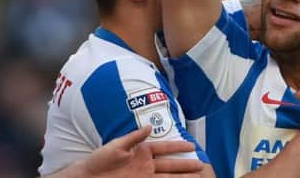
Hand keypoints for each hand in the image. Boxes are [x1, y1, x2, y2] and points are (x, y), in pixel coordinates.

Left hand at [82, 126, 203, 176]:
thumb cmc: (99, 160)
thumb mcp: (116, 146)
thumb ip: (134, 137)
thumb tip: (149, 127)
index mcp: (142, 152)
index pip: (164, 148)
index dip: (178, 147)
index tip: (192, 146)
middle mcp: (146, 165)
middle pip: (171, 165)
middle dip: (186, 166)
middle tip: (200, 166)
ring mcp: (144, 177)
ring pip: (168, 177)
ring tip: (197, 177)